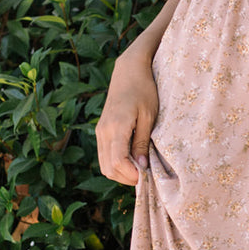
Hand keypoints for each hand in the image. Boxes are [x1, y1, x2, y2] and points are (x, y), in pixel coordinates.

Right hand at [96, 52, 158, 185]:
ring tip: (139, 170)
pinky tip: (131, 161)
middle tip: (145, 177)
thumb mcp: (149, 116)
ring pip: (104, 165)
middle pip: (108, 168)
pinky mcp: (101, 130)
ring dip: (120, 173)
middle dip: (126, 178)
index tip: (146, 176)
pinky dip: (115, 164)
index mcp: (116, 127)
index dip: (132, 175)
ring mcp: (100, 131)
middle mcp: (104, 131)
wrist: (129, 71)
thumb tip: (141, 167)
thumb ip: (142, 142)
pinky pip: (104, 156)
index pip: (118, 162)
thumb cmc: (144, 90)